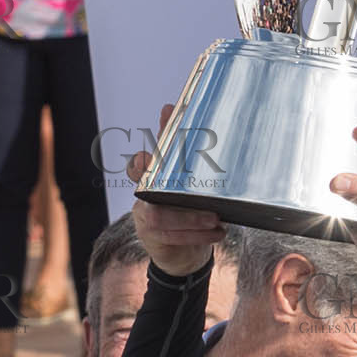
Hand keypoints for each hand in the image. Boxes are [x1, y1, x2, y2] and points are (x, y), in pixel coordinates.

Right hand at [125, 103, 228, 276]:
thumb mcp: (181, 173)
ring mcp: (145, 221)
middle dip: (177, 197)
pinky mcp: (153, 240)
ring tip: (216, 220)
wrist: (182, 250)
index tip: (152, 156)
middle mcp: (143, 199)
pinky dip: (196, 236)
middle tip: (206, 203)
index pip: (138, 166)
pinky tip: (217, 232)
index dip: (143, 161)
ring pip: (160, 218)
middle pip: (149, 195)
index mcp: (150, 179)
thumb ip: (176, 145)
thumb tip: (170, 106)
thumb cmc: (184, 206)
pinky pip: (170, 238)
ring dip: (190, 220)